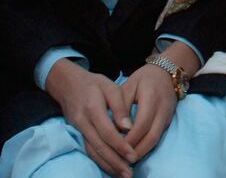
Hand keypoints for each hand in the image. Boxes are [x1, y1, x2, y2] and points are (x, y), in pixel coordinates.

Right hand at [45, 59, 136, 177]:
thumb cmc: (93, 83)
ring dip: (107, 165)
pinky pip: (88, 150)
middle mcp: (83, 122)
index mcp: (92, 108)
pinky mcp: (77, 133)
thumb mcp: (110, 87)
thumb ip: (119, 106)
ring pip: (92, 151)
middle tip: (129, 173)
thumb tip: (128, 127)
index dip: (120, 145)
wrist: (67, 83)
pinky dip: (99, 160)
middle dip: (114, 161)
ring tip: (122, 174)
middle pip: (99, 146)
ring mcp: (78, 129)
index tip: (133, 156)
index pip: (107, 132)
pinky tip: (110, 167)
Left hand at [121, 42, 198, 159]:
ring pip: (156, 139)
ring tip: (126, 160)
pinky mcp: (168, 120)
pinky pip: (158, 136)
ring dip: (142, 152)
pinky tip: (135, 151)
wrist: (168, 72)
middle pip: (151, 137)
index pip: (141, 124)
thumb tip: (116, 128)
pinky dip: (146, 146)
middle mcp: (163, 109)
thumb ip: (122, 106)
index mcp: (151, 98)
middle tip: (121, 161)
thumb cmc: (144, 78)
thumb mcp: (129, 86)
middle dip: (136, 151)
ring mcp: (168, 116)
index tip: (115, 148)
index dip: (129, 139)